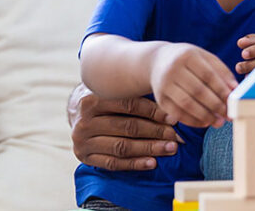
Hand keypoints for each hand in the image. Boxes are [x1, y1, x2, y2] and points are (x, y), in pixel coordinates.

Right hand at [67, 83, 181, 170]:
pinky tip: (152, 162)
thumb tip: (171, 106)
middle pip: (127, 127)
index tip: (173, 118)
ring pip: (122, 147)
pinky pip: (113, 163)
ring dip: (149, 149)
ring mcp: (82, 141)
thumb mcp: (114, 91)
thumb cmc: (105, 99)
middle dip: (156, 132)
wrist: (78, 113)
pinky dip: (134, 164)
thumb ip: (136, 95)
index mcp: (92, 99)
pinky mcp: (84, 157)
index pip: (128, 105)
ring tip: (169, 149)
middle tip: (176, 136)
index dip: (153, 112)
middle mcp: (84, 121)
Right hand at [149, 43, 237, 127]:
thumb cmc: (188, 60)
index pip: (208, 75)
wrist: (157, 60)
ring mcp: (164, 84)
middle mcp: (173, 69)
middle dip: (216, 106)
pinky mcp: (160, 99)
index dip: (222, 90)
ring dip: (205, 116)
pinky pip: (177, 113)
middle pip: (198, 91)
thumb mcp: (204, 57)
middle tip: (228, 116)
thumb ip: (221, 71)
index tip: (233, 102)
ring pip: (187, 104)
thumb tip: (235, 89)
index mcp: (187, 55)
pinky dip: (192, 121)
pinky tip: (205, 123)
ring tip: (218, 122)